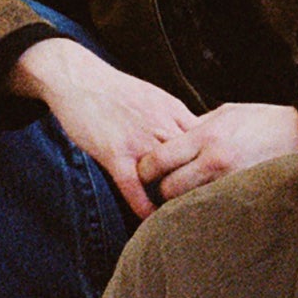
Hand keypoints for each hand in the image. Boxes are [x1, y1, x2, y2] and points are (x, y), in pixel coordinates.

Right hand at [11, 37, 196, 218]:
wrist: (78, 78)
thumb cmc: (115, 90)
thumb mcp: (155, 97)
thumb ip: (175, 119)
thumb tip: (195, 137)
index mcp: (174, 112)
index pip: (206, 142)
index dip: (213, 163)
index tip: (219, 181)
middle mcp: (161, 126)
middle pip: (193, 161)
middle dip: (202, 183)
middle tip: (209, 207)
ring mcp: (139, 140)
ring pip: (167, 175)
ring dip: (175, 198)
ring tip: (182, 218)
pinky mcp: (115, 153)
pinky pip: (134, 186)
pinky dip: (143, 206)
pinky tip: (149, 219)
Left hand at [137, 102, 297, 201]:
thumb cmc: (262, 120)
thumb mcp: (225, 114)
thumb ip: (195, 129)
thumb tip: (168, 142)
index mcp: (206, 137)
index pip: (157, 161)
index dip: (144, 170)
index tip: (145, 172)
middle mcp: (215, 161)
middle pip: (168, 189)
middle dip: (160, 192)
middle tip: (161, 190)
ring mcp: (230, 183)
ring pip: (188, 206)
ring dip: (181, 205)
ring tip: (182, 200)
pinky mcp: (244, 197)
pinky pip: (213, 210)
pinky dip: (204, 210)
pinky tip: (204, 207)